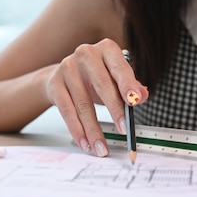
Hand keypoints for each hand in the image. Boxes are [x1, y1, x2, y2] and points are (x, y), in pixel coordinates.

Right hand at [44, 38, 148, 156]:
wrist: (61, 76)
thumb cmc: (94, 78)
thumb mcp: (115, 80)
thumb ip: (131, 87)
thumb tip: (142, 95)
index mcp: (106, 49)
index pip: (120, 67)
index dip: (128, 85)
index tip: (134, 102)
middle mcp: (86, 54)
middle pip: (102, 84)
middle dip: (115, 110)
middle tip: (124, 130)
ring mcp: (67, 68)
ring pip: (83, 103)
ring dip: (93, 129)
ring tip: (101, 148)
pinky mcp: (55, 84)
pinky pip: (67, 111)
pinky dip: (77, 130)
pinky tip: (85, 142)